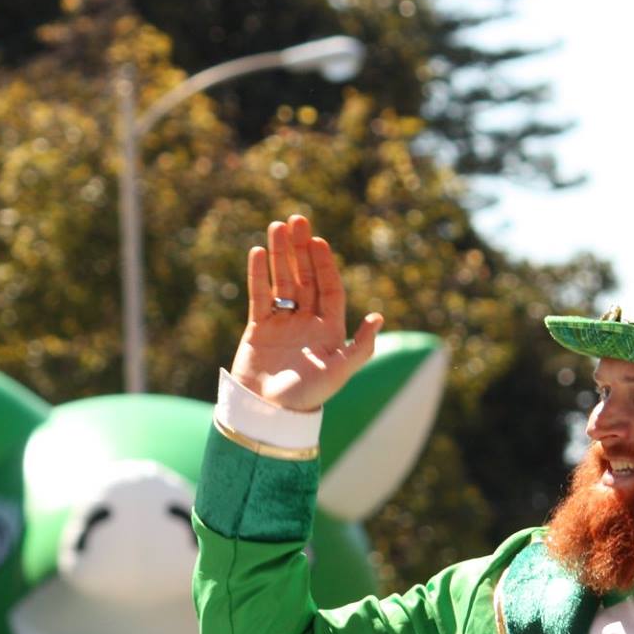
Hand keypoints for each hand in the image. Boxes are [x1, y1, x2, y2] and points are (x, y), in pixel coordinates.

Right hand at [232, 214, 384, 412]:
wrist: (270, 413)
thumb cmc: (308, 395)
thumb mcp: (339, 372)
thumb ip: (360, 347)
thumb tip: (378, 317)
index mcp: (330, 328)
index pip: (329, 288)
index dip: (324, 264)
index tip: (318, 241)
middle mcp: (307, 321)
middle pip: (305, 277)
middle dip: (301, 249)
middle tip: (296, 220)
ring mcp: (283, 323)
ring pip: (282, 280)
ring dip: (280, 254)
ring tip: (276, 226)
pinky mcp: (260, 328)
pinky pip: (260, 295)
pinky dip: (258, 274)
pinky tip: (256, 252)